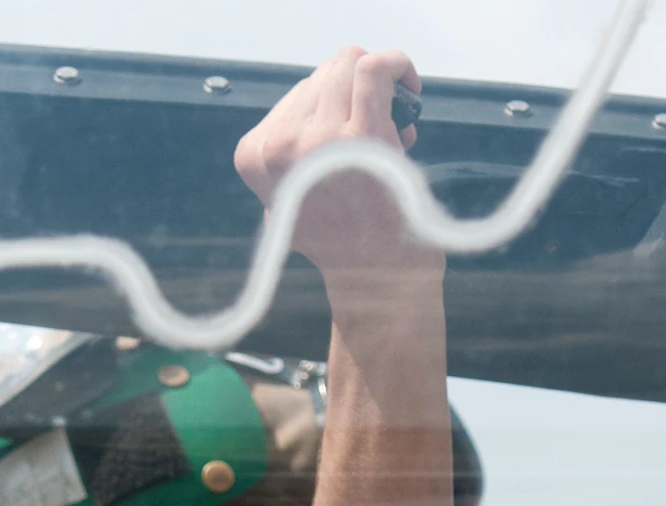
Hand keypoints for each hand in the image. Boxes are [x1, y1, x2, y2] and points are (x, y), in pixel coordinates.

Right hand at [233, 46, 439, 282]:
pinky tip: (409, 85)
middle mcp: (280, 146)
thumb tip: (315, 105)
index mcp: (255, 156)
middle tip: (380, 129)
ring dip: (379, 82)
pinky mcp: (362, 137)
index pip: (297, 95)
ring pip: (348, 65)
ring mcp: (319, 140)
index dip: (333, 104)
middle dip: (355, 94)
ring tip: (397, 118)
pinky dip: (396, 65)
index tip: (352, 127)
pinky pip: (373, 68)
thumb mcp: (287, 201)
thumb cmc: (343, 240)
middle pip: (323, 75)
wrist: (378, 280)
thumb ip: (289, 155)